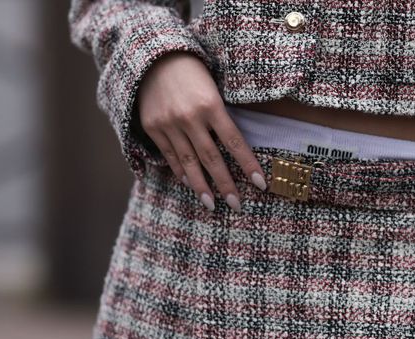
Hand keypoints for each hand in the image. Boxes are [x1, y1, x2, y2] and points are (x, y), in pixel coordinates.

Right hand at [136, 51, 267, 211]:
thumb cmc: (192, 71)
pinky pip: (170, 155)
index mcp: (211, 104)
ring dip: (201, 186)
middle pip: (212, 158)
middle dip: (225, 184)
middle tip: (236, 205)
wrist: (153, 57)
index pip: (235, 142)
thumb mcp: (214, 87)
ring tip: (211, 205)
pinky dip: (180, 171)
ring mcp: (169, 123)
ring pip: (189, 162)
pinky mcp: (153, 127)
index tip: (261, 184)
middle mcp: (190, 117)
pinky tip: (190, 183)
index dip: (248, 165)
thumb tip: (236, 147)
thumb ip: (222, 115)